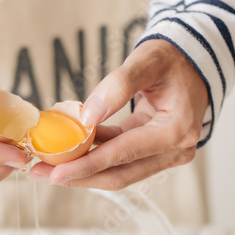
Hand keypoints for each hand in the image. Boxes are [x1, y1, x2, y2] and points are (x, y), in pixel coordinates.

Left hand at [29, 39, 208, 188]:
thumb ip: (118, 86)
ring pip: (119, 172)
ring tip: (46, 166)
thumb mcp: (146, 61)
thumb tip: (85, 118)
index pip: (123, 155)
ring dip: (83, 170)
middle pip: (120, 175)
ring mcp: (167, 154)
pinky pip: (121, 159)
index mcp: (176, 131)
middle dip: (78, 176)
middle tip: (39, 173)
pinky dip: (95, 156)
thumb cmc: (173, 57)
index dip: (87, 166)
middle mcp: (175, 150)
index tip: (55, 172)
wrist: (195, 59)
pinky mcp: (155, 151)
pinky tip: (67, 151)